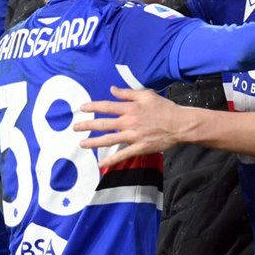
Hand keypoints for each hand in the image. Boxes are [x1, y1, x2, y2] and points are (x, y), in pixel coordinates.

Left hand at [74, 86, 191, 161]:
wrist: (179, 124)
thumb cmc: (164, 108)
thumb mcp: (147, 95)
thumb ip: (128, 93)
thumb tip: (112, 89)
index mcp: (130, 108)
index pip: (107, 106)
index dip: (93, 107)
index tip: (82, 108)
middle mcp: (129, 122)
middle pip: (104, 124)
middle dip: (88, 125)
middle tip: (75, 127)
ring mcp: (133, 136)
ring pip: (109, 139)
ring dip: (94, 142)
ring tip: (82, 144)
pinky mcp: (139, 148)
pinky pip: (123, 155)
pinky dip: (112, 160)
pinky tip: (101, 164)